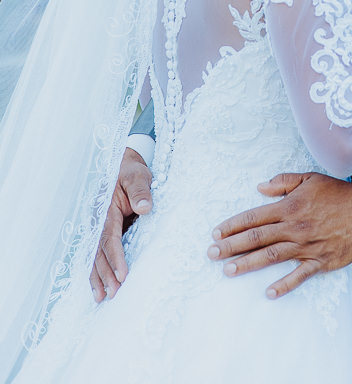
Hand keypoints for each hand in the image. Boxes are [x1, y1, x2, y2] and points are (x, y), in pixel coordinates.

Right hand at [90, 147, 152, 301]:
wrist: (123, 166)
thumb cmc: (131, 171)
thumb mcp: (138, 176)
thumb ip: (140, 190)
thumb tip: (144, 208)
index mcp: (105, 209)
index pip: (109, 237)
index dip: (115, 257)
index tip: (122, 275)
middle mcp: (97, 221)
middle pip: (98, 251)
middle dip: (104, 274)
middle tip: (113, 294)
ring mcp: (97, 227)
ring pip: (94, 256)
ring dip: (97, 277)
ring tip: (101, 297)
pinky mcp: (102, 231)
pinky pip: (97, 253)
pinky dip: (96, 270)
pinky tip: (98, 287)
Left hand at [207, 172, 351, 297]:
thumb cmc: (338, 192)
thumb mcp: (309, 178)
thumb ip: (283, 182)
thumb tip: (260, 187)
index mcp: (289, 207)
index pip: (254, 216)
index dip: (233, 225)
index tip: (216, 233)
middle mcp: (294, 227)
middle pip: (257, 238)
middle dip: (231, 246)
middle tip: (211, 254)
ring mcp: (307, 246)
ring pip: (271, 256)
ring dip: (248, 264)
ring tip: (228, 270)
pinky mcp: (321, 261)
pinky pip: (299, 275)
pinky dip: (284, 285)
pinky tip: (268, 292)